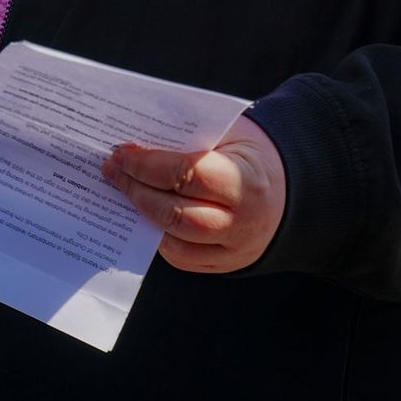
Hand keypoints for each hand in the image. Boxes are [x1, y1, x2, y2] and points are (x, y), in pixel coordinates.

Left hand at [101, 115, 285, 272]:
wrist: (289, 192)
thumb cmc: (251, 155)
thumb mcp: (232, 135)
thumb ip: (190, 140)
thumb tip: (137, 143)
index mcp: (245, 181)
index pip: (186, 175)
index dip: (147, 165)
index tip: (121, 152)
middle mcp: (240, 222)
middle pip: (174, 213)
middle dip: (135, 190)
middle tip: (111, 170)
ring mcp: (232, 250)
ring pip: (173, 240)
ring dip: (141, 214)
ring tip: (123, 190)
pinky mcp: (223, 265)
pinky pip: (180, 257)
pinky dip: (157, 235)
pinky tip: (144, 212)